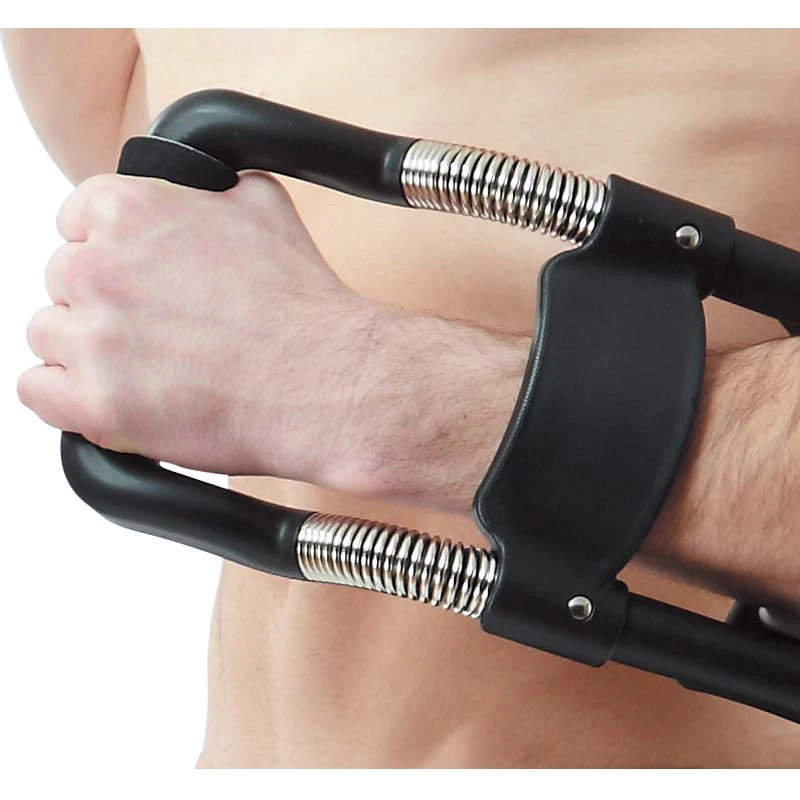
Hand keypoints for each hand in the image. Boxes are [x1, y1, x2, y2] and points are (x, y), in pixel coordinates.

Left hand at [18, 171, 380, 480]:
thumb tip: (202, 184)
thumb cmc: (301, 307)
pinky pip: (38, 392)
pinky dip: (68, 398)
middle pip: (62, 281)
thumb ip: (209, 188)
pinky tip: (115, 397)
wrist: (326, 380)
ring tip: (146, 369)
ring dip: (87, 352)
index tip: (135, 281)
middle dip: (103, 304)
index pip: (75, 222)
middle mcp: (98, 268)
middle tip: (154, 330)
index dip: (110, 255)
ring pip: (49, 336)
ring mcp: (92, 339)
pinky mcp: (95, 404)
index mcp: (129, 211)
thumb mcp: (265, 206)